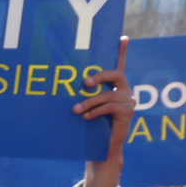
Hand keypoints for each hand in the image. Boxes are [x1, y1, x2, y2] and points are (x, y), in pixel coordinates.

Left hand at [78, 36, 133, 186]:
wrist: (100, 149)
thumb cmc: (87, 126)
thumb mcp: (83, 107)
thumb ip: (79, 95)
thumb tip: (57, 85)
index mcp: (113, 86)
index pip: (119, 65)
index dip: (121, 51)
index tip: (123, 37)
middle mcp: (124, 90)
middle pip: (116, 74)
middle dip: (100, 75)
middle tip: (84, 83)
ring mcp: (128, 101)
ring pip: (109, 94)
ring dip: (90, 101)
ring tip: (76, 110)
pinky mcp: (128, 113)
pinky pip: (111, 107)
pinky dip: (96, 111)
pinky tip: (85, 117)